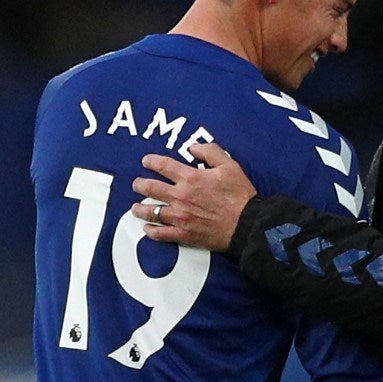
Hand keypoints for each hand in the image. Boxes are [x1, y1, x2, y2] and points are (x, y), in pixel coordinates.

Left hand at [131, 143, 256, 250]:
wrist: (246, 224)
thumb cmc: (239, 196)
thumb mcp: (229, 165)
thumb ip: (210, 152)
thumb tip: (194, 147)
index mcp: (191, 178)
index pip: (163, 166)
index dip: (151, 161)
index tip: (146, 161)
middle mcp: (181, 197)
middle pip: (150, 188)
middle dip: (139, 185)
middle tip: (136, 184)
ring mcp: (180, 216)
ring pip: (151, 212)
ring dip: (140, 209)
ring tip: (136, 207)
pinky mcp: (184, 234)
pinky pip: (161, 234)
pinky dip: (151, 231)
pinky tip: (148, 229)